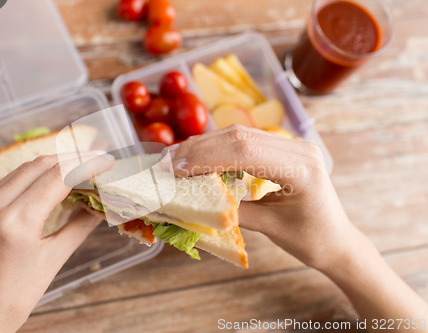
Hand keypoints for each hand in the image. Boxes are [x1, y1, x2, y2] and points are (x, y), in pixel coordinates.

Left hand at [0, 153, 113, 332]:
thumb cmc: (12, 299)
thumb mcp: (52, 261)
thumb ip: (79, 226)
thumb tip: (99, 206)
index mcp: (16, 222)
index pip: (59, 176)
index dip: (87, 164)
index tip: (107, 161)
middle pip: (39, 164)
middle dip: (71, 158)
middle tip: (96, 160)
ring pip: (20, 170)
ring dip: (50, 165)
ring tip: (75, 169)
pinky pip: (3, 184)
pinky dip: (28, 178)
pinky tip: (44, 184)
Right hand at [170, 125, 427, 331]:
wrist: (337, 241)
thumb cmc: (311, 241)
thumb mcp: (271, 229)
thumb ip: (233, 212)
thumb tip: (192, 203)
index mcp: (302, 168)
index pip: (245, 151)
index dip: (206, 156)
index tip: (176, 168)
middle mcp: (298, 148)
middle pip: (240, 136)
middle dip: (199, 148)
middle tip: (168, 162)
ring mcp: (292, 145)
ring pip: (240, 134)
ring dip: (205, 145)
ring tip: (177, 159)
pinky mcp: (283, 149)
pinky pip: (245, 141)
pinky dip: (218, 148)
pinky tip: (199, 157)